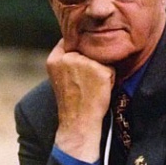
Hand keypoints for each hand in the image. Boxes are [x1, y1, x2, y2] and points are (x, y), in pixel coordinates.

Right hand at [47, 39, 114, 161]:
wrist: (79, 122)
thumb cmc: (72, 103)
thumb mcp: (61, 77)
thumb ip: (67, 60)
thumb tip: (81, 45)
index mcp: (54, 58)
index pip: (70, 42)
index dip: (78, 51)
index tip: (78, 70)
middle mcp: (68, 57)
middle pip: (88, 50)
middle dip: (90, 64)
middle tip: (84, 85)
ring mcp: (84, 62)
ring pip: (100, 59)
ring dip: (100, 71)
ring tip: (92, 88)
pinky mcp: (100, 70)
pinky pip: (111, 69)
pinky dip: (109, 80)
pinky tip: (100, 90)